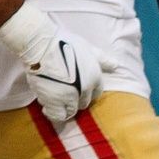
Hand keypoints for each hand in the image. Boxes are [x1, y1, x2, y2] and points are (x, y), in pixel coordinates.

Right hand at [0, 5, 114, 122]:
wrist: (42, 46)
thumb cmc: (65, 43)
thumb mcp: (88, 48)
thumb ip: (102, 59)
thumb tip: (116, 65)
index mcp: (95, 77)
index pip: (96, 93)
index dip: (87, 93)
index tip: (78, 90)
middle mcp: (85, 89)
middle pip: (84, 103)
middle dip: (76, 100)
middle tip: (64, 95)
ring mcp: (70, 96)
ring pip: (71, 111)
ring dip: (64, 108)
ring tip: (55, 101)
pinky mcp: (54, 101)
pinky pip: (57, 115)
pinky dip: (53, 113)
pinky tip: (48, 107)